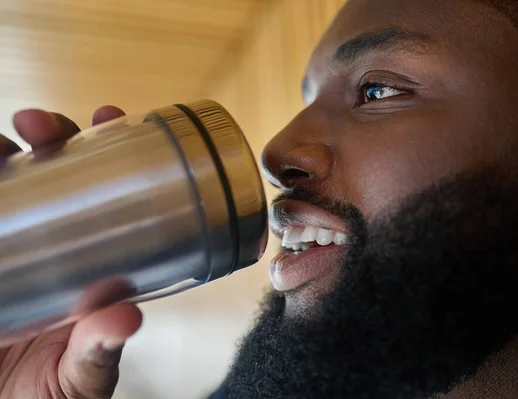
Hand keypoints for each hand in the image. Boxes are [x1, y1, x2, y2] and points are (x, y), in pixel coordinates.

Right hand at [0, 107, 142, 398]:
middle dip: (46, 137)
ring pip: (2, 182)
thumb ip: (99, 348)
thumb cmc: (49, 396)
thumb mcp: (81, 374)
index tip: (109, 121)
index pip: (103, 195)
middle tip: (39, 125)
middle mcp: (48, 245)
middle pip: (50, 174)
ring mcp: (7, 246)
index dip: (106, 155)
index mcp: (88, 261)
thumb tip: (126, 318)